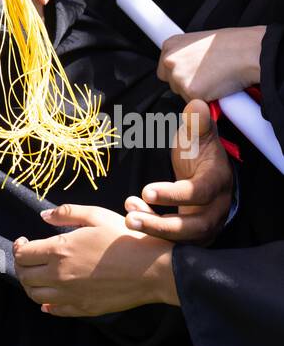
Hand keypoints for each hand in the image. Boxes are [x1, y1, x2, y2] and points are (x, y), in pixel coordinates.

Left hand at [14, 202, 177, 316]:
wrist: (151, 269)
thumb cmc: (124, 238)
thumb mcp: (96, 216)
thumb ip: (66, 214)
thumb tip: (43, 216)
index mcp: (59, 250)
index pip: (23, 254)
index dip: (18, 247)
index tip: (23, 241)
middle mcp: (59, 276)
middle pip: (25, 276)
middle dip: (21, 265)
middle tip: (27, 257)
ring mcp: (70, 295)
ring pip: (35, 296)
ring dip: (31, 284)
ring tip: (38, 274)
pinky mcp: (83, 309)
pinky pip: (55, 310)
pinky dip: (47, 304)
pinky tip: (49, 297)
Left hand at [124, 99, 232, 242]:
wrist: (206, 167)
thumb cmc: (199, 149)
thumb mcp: (198, 134)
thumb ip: (196, 123)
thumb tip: (197, 105)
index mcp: (217, 181)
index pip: (199, 192)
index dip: (174, 194)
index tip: (145, 190)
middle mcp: (216, 207)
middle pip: (194, 226)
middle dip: (162, 226)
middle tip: (130, 219)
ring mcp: (206, 223)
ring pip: (184, 237)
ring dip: (154, 231)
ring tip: (128, 220)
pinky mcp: (193, 233)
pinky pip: (175, 240)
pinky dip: (154, 230)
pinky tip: (133, 213)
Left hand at [157, 27, 263, 102]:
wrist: (248, 51)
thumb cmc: (232, 45)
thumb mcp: (201, 43)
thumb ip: (188, 56)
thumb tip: (188, 69)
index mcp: (171, 45)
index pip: (165, 70)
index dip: (181, 75)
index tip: (193, 74)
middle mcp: (170, 60)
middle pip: (173, 84)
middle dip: (189, 85)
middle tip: (209, 76)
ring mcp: (179, 77)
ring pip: (183, 96)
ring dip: (198, 94)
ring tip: (216, 79)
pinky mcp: (191, 92)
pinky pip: (196, 105)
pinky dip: (207, 101)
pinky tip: (218, 87)